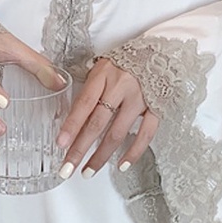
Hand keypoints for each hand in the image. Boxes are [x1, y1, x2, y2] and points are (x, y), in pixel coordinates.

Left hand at [55, 57, 159, 178]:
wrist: (160, 51)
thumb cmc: (126, 61)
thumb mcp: (102, 68)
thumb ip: (89, 89)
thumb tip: (69, 117)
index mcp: (104, 74)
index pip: (84, 104)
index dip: (71, 125)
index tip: (61, 144)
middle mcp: (121, 87)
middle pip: (97, 123)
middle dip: (80, 148)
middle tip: (67, 168)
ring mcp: (140, 99)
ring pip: (117, 133)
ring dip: (101, 156)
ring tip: (88, 171)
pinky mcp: (156, 107)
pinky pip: (145, 134)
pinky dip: (134, 152)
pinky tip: (122, 165)